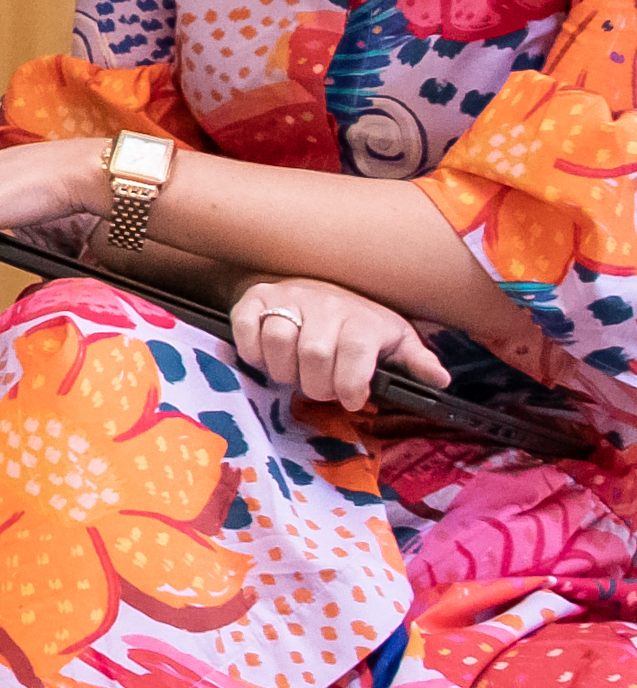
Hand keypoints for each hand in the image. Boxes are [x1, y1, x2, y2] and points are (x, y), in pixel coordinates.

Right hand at [223, 276, 438, 407]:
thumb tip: (441, 380)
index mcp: (362, 318)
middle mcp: (326, 304)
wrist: (316, 286)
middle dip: (315, 385)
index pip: (354, 352)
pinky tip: (267, 359)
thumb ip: (415, 361)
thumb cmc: (357, 323)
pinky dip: (252, 352)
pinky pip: (246, 328)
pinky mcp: (256, 299)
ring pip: (278, 341)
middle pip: (314, 354)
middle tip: (320, 390)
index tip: (352, 400)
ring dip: (283, 371)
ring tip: (294, 375)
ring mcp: (288, 298)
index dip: (350, 384)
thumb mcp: (394, 339)